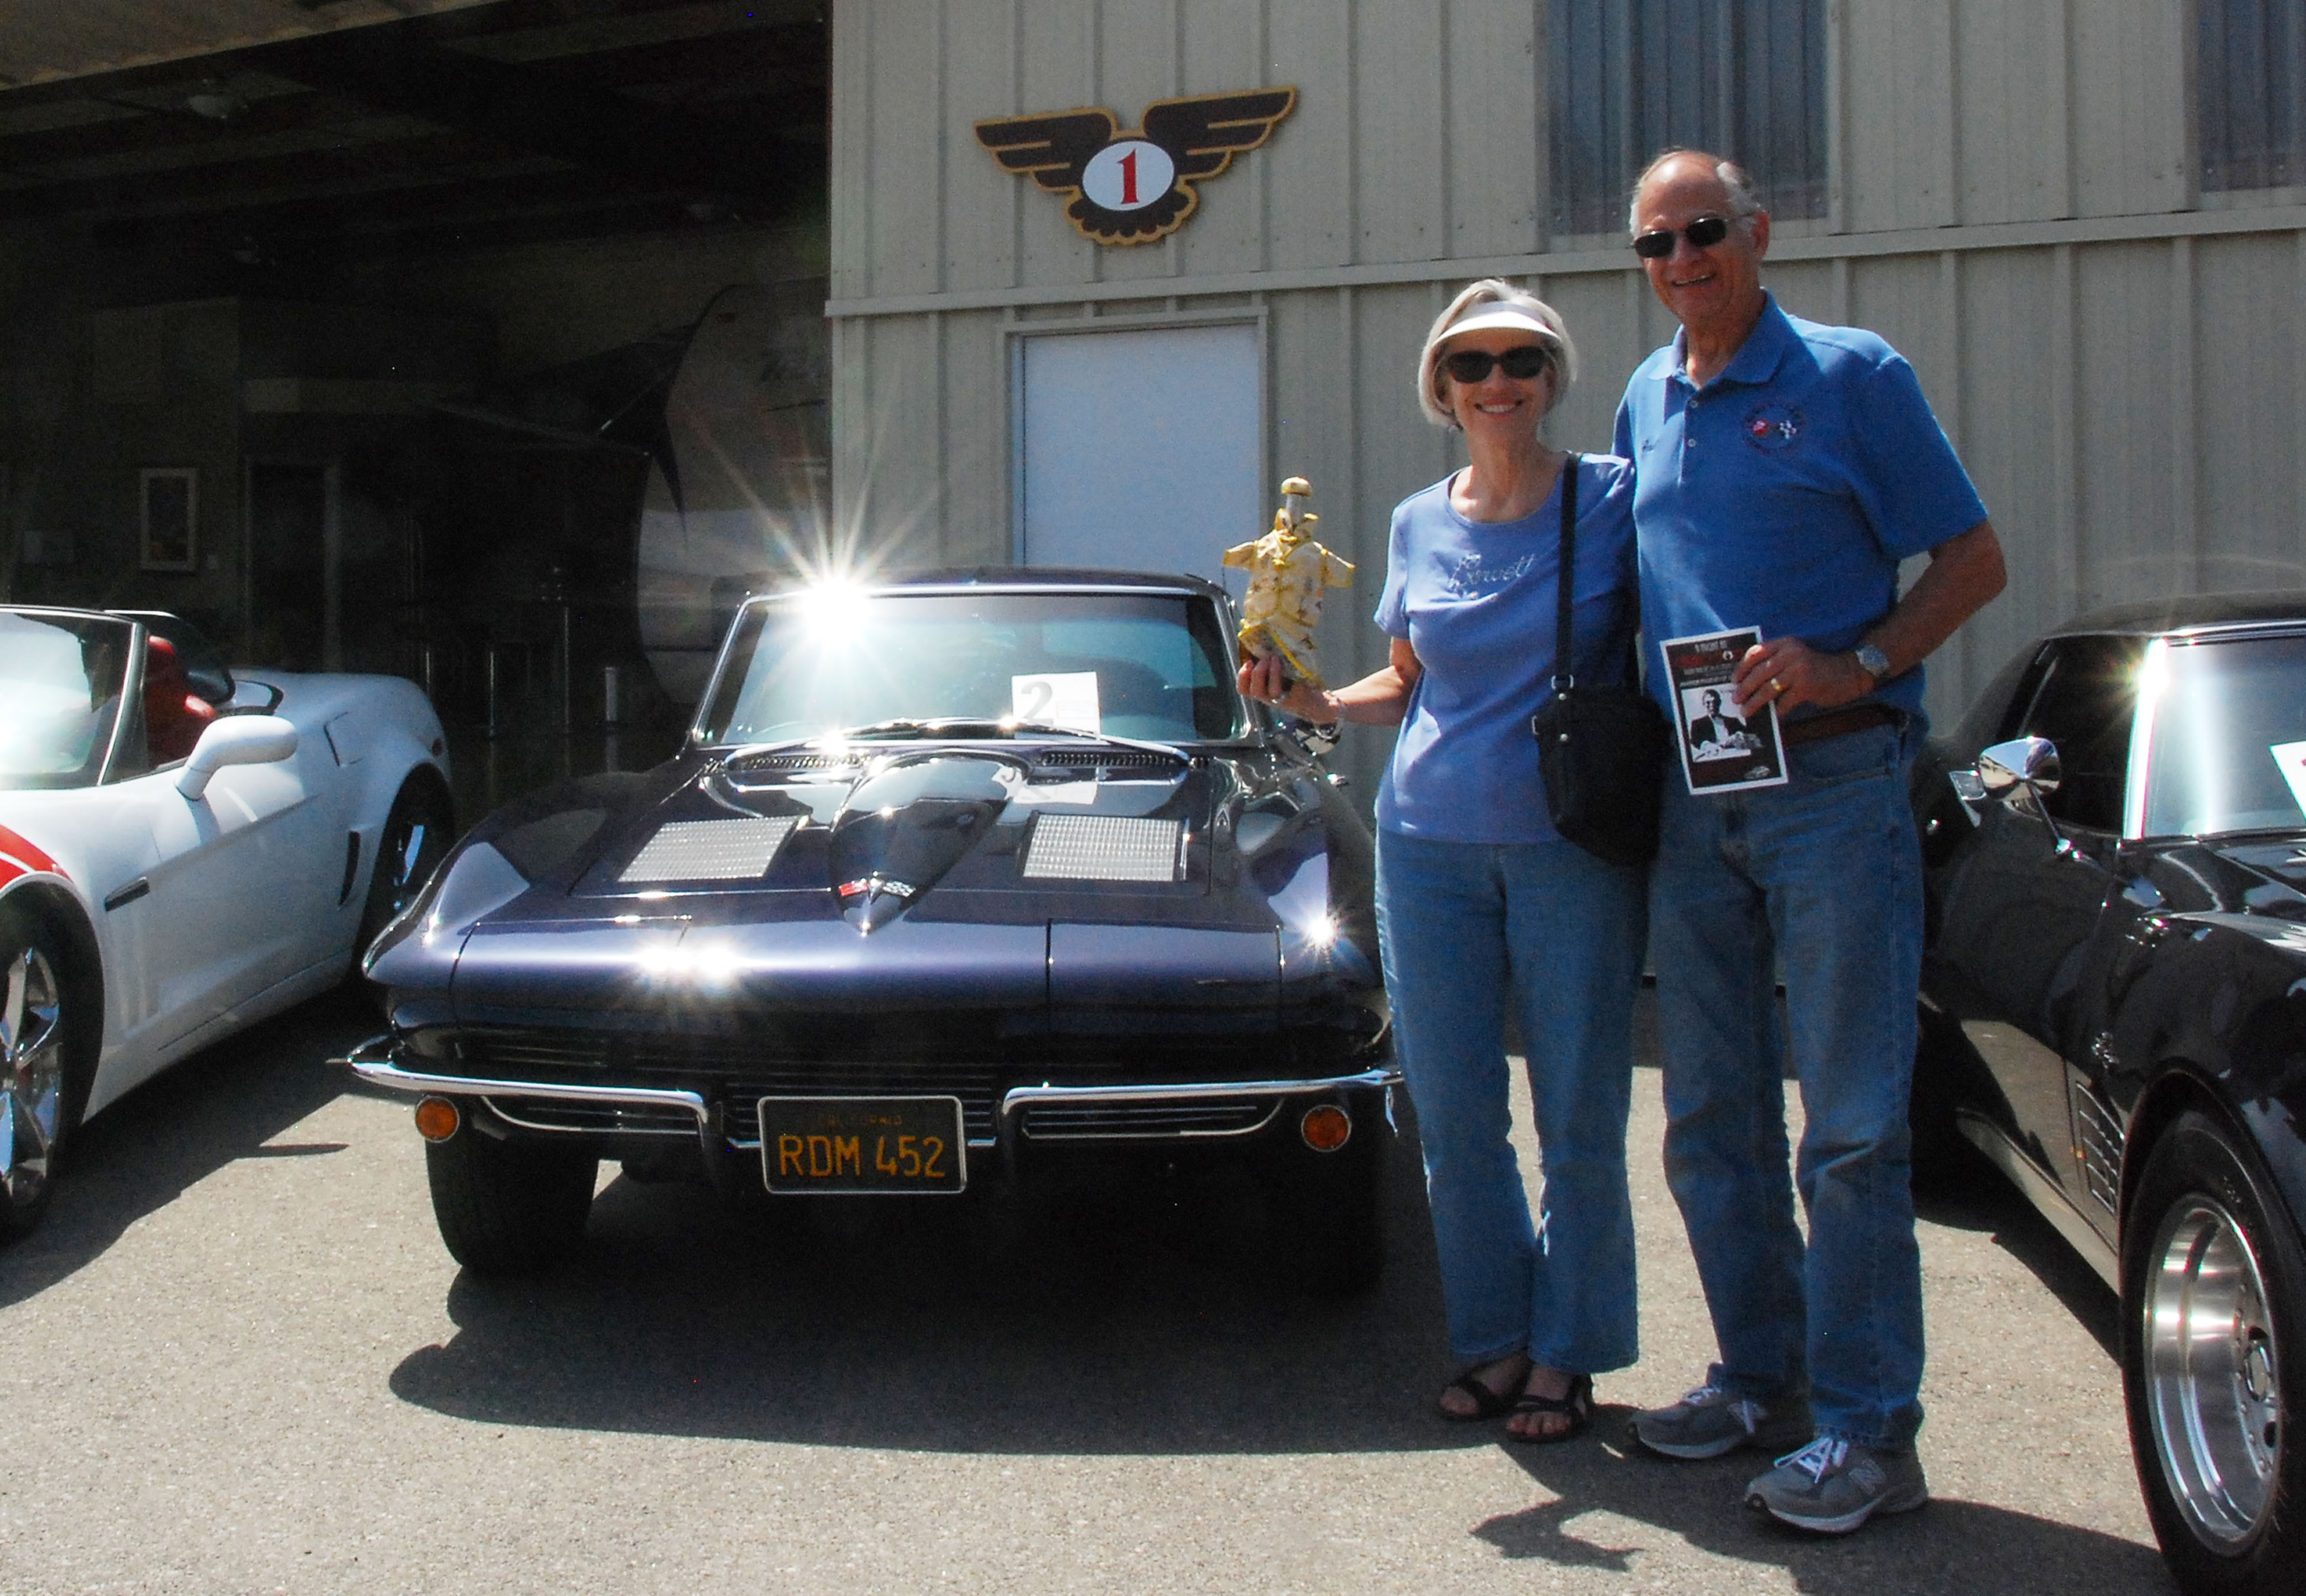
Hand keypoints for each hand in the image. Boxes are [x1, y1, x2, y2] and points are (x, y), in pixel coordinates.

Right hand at [1237, 654, 1337, 724]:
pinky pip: (1290, 691)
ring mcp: (1281, 700)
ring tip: (1276, 659)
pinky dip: (1290, 677)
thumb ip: (1269, 661)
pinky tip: (1292, 665)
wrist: (1315, 698)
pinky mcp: (1295, 700)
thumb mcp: (1280, 670)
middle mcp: (1268, 698)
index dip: (1242, 676)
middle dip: (1256, 673)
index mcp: (1261, 689)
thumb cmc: (1294, 680)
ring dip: (1272, 673)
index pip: (1243, 688)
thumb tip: (1264, 639)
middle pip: (1254, 691)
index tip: (1248, 661)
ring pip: (1271, 691)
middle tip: (1264, 659)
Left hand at [1730, 637, 1872, 715]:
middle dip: (1744, 688)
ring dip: (1755, 702)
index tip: (1734, 680)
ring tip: (1746, 711)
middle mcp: (1791, 654)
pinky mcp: (1806, 687)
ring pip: (1768, 689)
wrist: (1849, 672)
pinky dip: (1777, 711)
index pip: (1756, 652)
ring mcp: (1799, 670)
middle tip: (1735, 698)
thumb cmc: (1818, 667)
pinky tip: (1773, 717)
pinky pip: (1785, 702)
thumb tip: (1750, 682)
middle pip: (1759, 673)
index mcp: (1786, 644)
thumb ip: (1777, 662)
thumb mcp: (1796, 657)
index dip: (1742, 667)